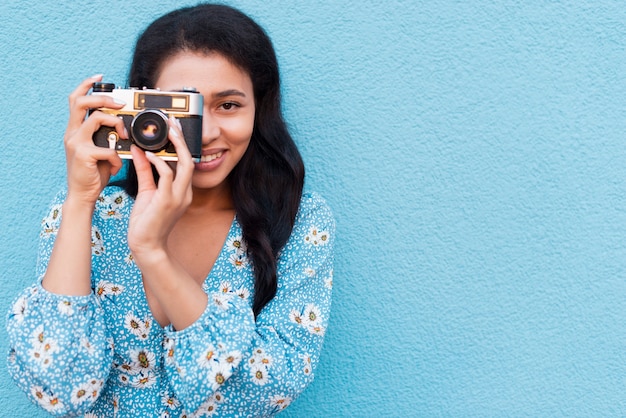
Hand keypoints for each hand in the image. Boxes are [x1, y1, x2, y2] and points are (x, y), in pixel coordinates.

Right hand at [63, 75, 125, 205]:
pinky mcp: (84, 155)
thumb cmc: (94, 173)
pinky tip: (116, 166)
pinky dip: (117, 157)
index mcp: (75, 129)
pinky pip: (108, 148)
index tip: (100, 76)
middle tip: (120, 103)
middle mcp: (72, 133)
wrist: (82, 195)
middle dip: (104, 97)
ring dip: (116, 123)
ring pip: (96, 118)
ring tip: (124, 135)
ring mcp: (76, 143)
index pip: (76, 99)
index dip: (86, 85)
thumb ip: (107, 137)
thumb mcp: (99, 150)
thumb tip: (124, 127)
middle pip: (82, 101)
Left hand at [127, 117, 194, 261]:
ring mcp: (178, 197)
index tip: (172, 127)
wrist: (146, 247)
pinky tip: (146, 153)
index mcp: (182, 190)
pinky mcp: (167, 201)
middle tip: (171, 122)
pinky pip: (167, 176)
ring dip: (175, 146)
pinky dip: (158, 162)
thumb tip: (138, 149)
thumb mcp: (146, 191)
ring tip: (165, 132)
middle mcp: (184, 192)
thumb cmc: (146, 223)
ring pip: (184, 165)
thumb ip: (144, 171)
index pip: (186, 162)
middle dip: (181, 139)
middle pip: (190, 159)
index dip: (181, 144)